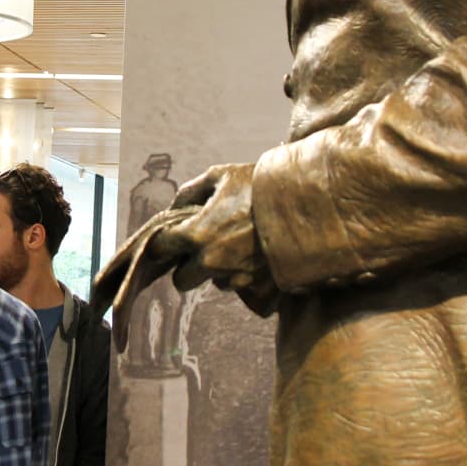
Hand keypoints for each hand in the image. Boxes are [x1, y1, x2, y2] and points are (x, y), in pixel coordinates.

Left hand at [167, 164, 277, 313]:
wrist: (306, 204)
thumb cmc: (260, 185)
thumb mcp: (221, 175)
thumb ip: (191, 190)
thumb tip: (174, 205)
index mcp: (197, 234)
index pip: (160, 250)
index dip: (163, 243)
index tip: (170, 240)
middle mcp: (212, 262)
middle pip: (182, 280)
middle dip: (189, 267)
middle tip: (205, 248)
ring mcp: (236, 279)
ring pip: (215, 283)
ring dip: (220, 270)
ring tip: (240, 246)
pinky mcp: (258, 290)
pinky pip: (241, 290)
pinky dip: (245, 277)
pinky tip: (257, 258)